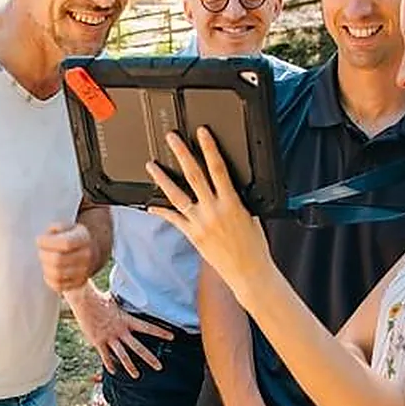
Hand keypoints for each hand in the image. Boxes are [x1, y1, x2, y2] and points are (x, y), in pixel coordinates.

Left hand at [37, 222, 94, 292]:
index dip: (48, 242)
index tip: (39, 240)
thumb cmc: (73, 238)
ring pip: (57, 274)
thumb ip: (56, 228)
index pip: (65, 243)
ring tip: (45, 260)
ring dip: (45, 267)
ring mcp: (84, 272)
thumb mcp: (67, 226)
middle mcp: (87, 256)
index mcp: (84, 238)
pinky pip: (58, 285)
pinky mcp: (79, 283)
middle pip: (58, 260)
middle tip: (41, 251)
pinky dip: (49, 278)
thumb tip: (46, 238)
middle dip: (43, 255)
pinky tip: (49, 270)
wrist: (90, 253)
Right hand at [66, 283, 172, 378]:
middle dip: (149, 358)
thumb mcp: (115, 300)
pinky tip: (113, 371)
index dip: (160, 332)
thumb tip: (130, 292)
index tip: (172, 337)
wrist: (83, 300)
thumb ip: (123, 301)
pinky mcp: (98, 341)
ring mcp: (109, 337)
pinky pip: (105, 356)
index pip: (147, 327)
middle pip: (137, 347)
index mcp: (126, 320)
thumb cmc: (99, 298)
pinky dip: (109, 364)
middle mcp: (120, 330)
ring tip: (137, 376)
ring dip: (130, 366)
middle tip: (159, 367)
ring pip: (122, 355)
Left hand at [146, 128, 270, 297]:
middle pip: (194, 175)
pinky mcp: (192, 235)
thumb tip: (227, 186)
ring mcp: (200, 222)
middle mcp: (213, 210)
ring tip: (151, 165)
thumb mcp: (251, 215)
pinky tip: (150, 203)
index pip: (218, 168)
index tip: (202, 133)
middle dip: (182, 154)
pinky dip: (161, 210)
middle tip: (171, 139)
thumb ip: (236, 199)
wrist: (249, 271)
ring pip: (177, 195)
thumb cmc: (254, 246)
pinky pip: (173, 219)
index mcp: (232, 202)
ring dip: (162, 178)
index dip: (209, 148)